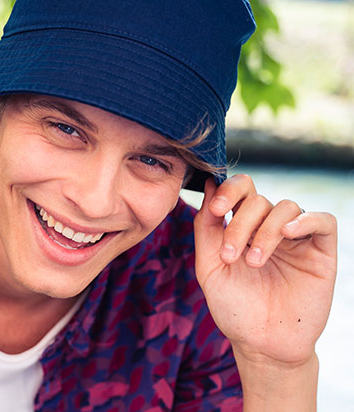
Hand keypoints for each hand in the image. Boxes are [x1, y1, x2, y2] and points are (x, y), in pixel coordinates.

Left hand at [194, 174, 336, 366]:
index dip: (229, 190)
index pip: (241, 189)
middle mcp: (270, 227)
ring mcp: (296, 239)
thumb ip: (206, 226)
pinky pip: (323, 221)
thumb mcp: (210, 266)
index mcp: (244, 226)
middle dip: (240, 224)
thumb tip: (210, 184)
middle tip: (230, 256)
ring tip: (254, 262)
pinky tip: (287, 233)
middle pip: (258, 200)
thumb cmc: (235, 307)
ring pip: (286, 207)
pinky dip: (306, 220)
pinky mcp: (321, 252)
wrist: (261, 345)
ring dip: (266, 231)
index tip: (215, 209)